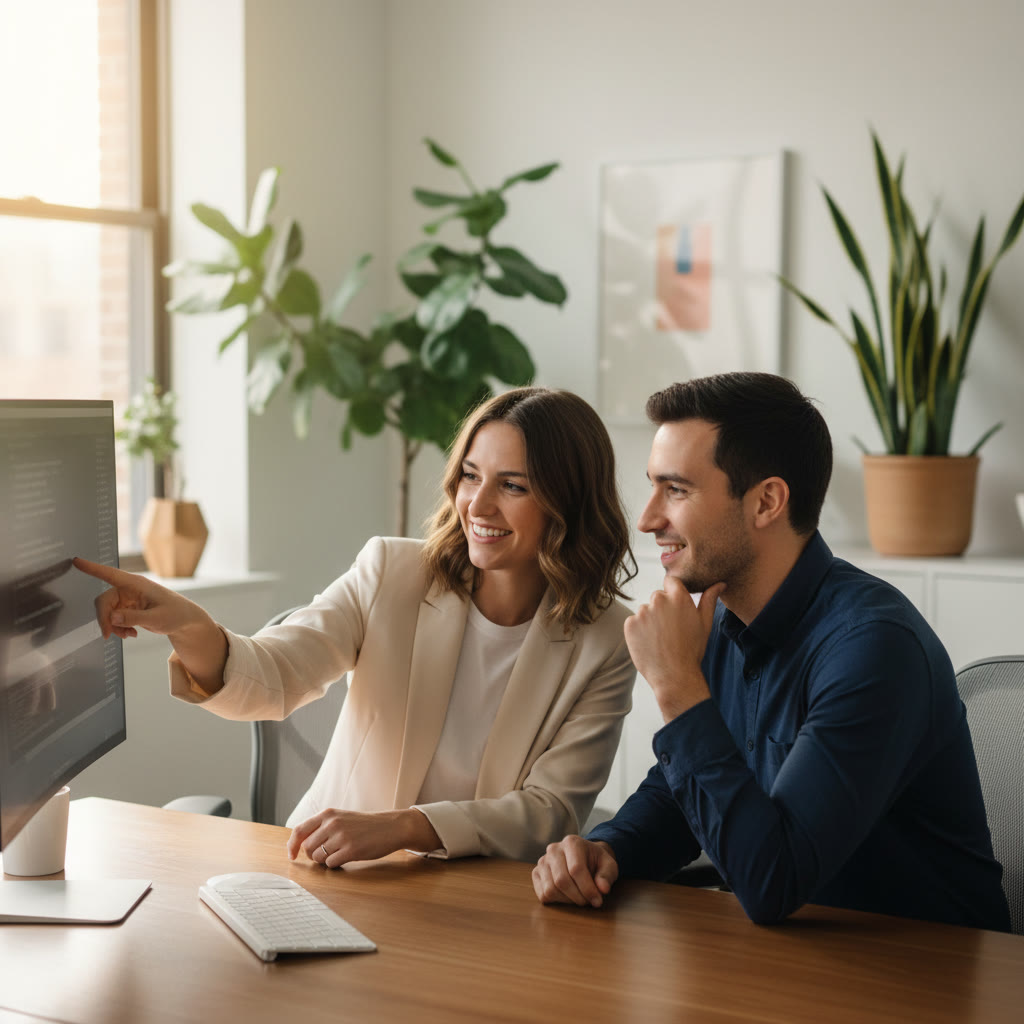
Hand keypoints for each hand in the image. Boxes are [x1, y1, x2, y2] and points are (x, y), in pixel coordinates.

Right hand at [72, 557, 226, 690]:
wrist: (184, 621)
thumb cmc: (175, 614)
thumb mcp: (157, 618)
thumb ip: (134, 618)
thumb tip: (112, 617)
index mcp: (136, 584)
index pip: (110, 574)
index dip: (92, 568)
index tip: (76, 561)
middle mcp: (128, 589)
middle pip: (103, 601)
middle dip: (104, 619)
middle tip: (109, 636)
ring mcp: (127, 599)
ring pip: (107, 613)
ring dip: (113, 626)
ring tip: (129, 635)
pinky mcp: (127, 608)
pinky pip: (113, 619)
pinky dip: (118, 628)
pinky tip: (131, 634)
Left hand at [287, 808, 441, 867]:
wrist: (391, 827)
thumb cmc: (366, 825)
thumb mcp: (342, 818)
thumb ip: (323, 827)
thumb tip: (301, 845)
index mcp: (328, 814)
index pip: (299, 830)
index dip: (292, 845)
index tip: (292, 856)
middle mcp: (332, 824)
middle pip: (307, 848)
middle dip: (312, 856)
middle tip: (325, 855)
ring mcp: (341, 837)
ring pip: (317, 858)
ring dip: (325, 861)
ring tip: (339, 854)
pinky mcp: (350, 850)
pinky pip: (331, 864)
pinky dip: (336, 864)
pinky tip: (347, 857)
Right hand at [532, 835, 618, 907]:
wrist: (585, 857)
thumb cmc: (596, 862)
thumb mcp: (609, 866)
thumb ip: (607, 875)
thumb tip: (602, 889)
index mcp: (572, 842)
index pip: (576, 869)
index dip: (588, 889)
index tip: (598, 901)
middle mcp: (554, 849)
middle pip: (562, 880)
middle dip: (578, 897)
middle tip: (589, 902)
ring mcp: (543, 861)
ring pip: (551, 889)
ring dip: (568, 901)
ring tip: (579, 898)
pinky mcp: (536, 873)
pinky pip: (543, 894)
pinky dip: (557, 901)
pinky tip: (568, 896)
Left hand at [624, 578, 723, 721]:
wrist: (674, 676)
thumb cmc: (692, 650)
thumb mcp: (705, 623)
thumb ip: (709, 599)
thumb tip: (719, 584)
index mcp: (678, 597)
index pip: (671, 581)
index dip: (673, 593)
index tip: (676, 607)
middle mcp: (659, 600)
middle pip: (658, 596)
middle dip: (663, 608)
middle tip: (671, 629)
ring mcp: (642, 612)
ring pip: (645, 610)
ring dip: (650, 619)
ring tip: (661, 639)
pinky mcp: (630, 624)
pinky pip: (634, 622)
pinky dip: (639, 630)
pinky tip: (650, 643)